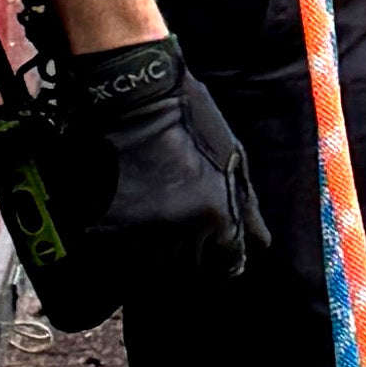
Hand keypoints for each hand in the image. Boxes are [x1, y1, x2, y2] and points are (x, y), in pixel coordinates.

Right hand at [65, 37, 271, 282]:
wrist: (130, 96)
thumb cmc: (188, 119)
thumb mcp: (232, 156)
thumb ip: (248, 206)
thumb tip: (262, 243)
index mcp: (216, 218)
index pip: (228, 265)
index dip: (224, 255)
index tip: (215, 245)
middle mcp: (180, 235)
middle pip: (190, 270)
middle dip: (191, 253)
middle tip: (181, 220)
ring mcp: (139, 237)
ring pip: (155, 266)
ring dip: (158, 248)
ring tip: (155, 213)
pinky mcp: (103, 232)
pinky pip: (121, 253)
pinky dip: (127, 241)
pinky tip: (132, 213)